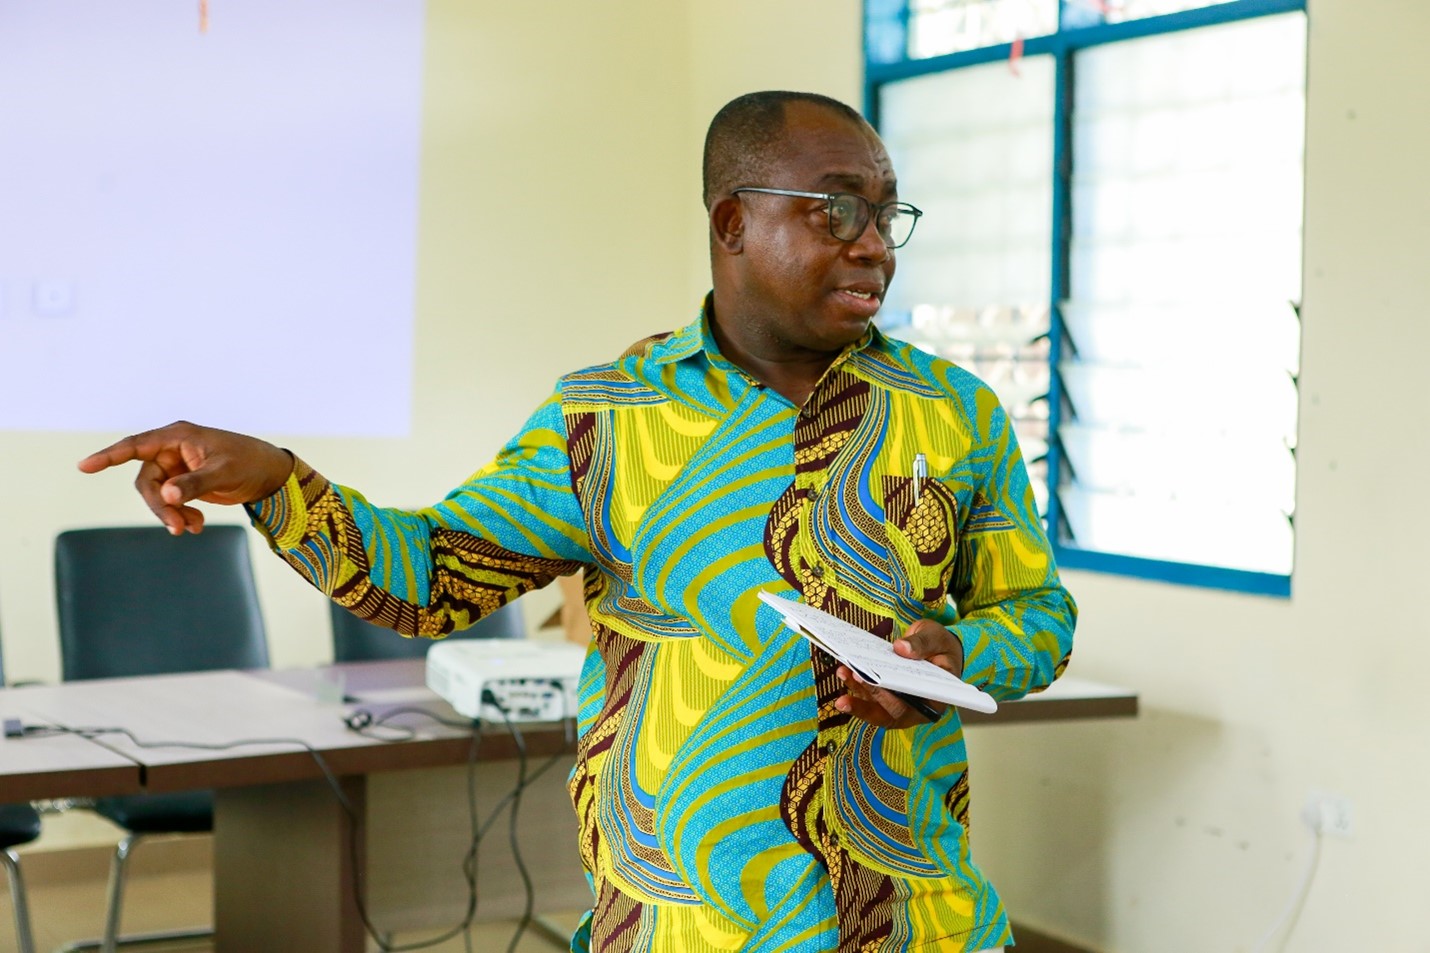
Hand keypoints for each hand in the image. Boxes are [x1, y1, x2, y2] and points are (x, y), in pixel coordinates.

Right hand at [78, 421, 294, 535]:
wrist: (268, 474)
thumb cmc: (248, 463)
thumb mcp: (222, 473)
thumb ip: (194, 484)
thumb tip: (167, 496)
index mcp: (177, 437)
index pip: (136, 446)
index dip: (109, 456)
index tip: (84, 466)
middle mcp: (172, 449)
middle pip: (147, 481)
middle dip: (159, 506)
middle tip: (176, 528)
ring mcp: (176, 467)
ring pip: (157, 495)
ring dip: (170, 514)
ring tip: (191, 529)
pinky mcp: (183, 483)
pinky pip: (170, 503)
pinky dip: (179, 516)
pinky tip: (196, 526)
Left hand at [833, 618, 964, 728]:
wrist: (936, 647)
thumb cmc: (940, 645)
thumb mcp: (936, 637)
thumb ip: (923, 643)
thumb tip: (902, 648)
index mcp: (936, 698)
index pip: (914, 707)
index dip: (893, 700)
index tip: (875, 684)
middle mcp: (917, 707)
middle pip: (890, 714)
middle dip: (867, 702)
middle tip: (851, 683)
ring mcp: (900, 704)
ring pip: (876, 709)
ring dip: (857, 695)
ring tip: (843, 673)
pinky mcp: (886, 697)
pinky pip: (869, 698)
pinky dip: (856, 686)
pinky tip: (845, 671)